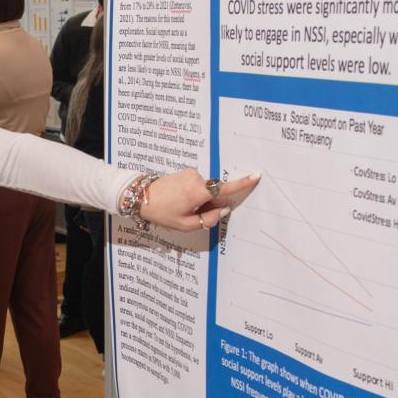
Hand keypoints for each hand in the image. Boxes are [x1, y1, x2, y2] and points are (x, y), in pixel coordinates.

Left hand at [140, 169, 260, 230]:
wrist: (141, 196)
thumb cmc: (162, 212)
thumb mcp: (185, 224)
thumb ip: (208, 219)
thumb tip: (223, 210)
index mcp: (197, 192)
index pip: (225, 189)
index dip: (242, 184)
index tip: (256, 176)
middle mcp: (196, 179)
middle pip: (215, 195)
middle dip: (210, 206)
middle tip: (191, 214)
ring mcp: (191, 174)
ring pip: (207, 191)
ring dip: (201, 201)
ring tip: (181, 207)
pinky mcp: (187, 172)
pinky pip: (198, 186)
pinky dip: (195, 195)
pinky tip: (180, 200)